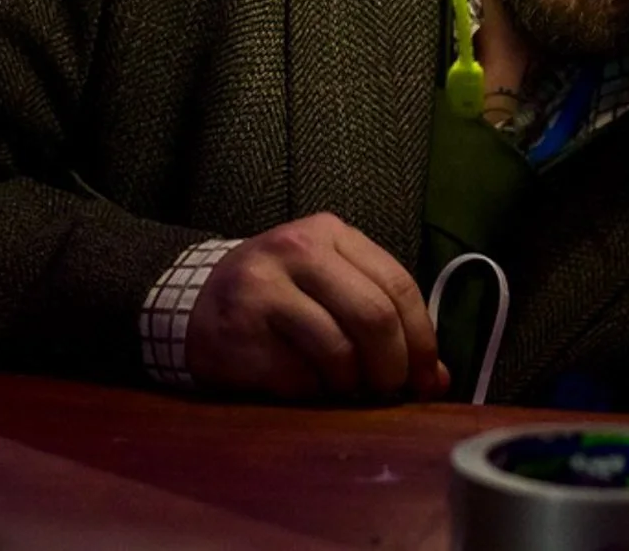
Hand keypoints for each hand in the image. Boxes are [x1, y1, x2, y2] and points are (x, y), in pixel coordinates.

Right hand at [185, 213, 449, 401]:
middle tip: (388, 391)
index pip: (397, 284)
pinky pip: (300, 379)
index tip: (426, 378)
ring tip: (342, 389)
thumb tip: (436, 379)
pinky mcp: (240, 333)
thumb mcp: (330, 287)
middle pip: (374, 317)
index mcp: (329, 233)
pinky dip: (312, 394)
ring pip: (339, 353)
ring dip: (350, 386)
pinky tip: (301, 385)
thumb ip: (384, 318)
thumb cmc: (277, 296)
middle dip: (392, 368)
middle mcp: (297, 250)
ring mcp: (264, 289)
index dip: (422, 338)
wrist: (192, 302)